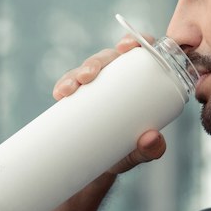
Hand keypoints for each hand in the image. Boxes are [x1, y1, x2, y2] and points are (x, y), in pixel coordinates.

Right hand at [52, 34, 165, 174]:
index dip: (134, 41)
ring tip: (70, 89)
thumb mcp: (141, 152)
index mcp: (138, 82)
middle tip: (88, 77)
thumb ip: (151, 149)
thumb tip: (152, 138)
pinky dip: (63, 86)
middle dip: (95, 62)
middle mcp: (116, 80)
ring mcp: (94, 88)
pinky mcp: (76, 99)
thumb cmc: (126, 152)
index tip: (126, 47)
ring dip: (75, 74)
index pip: (139, 53)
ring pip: (84, 70)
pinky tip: (59, 93)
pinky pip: (68, 86)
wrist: (101, 169)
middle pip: (107, 58)